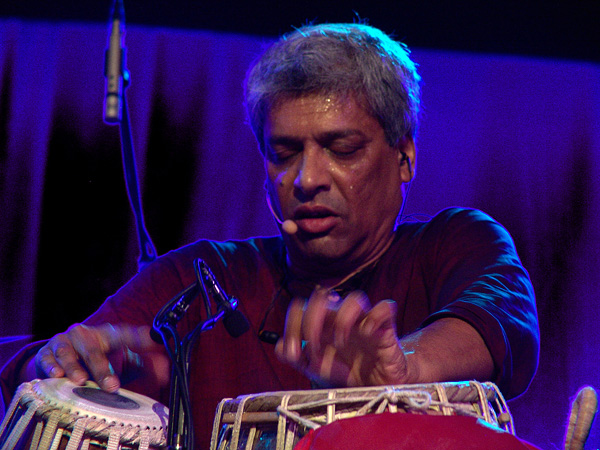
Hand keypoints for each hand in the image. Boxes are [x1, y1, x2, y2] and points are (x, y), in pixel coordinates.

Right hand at [32, 324, 169, 391]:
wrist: (62, 358)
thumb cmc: (99, 360)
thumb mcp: (122, 362)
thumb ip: (144, 365)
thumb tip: (166, 371)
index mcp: (109, 335)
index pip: (125, 334)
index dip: (139, 338)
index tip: (152, 342)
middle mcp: (87, 334)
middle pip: (95, 349)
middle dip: (103, 368)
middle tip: (111, 385)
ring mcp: (65, 341)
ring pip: (69, 351)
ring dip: (75, 366)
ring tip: (82, 380)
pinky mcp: (47, 351)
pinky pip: (48, 357)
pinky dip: (51, 366)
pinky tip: (56, 374)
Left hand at [275, 288, 412, 386]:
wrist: (379, 385)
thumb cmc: (348, 370)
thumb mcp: (318, 368)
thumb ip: (298, 358)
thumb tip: (280, 347)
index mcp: (323, 325)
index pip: (301, 308)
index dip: (293, 326)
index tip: (293, 352)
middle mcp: (341, 318)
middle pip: (323, 297)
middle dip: (312, 320)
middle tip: (313, 347)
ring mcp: (364, 320)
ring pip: (355, 298)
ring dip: (342, 319)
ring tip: (339, 342)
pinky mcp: (386, 328)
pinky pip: (384, 308)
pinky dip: (375, 317)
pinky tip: (368, 333)